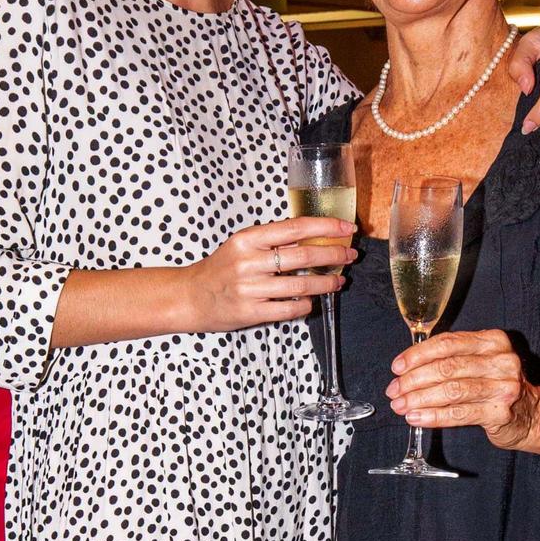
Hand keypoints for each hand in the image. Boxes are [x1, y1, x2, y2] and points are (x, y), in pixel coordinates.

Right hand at [182, 216, 356, 330]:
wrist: (189, 296)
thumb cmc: (221, 268)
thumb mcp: (242, 245)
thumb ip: (274, 241)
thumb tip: (315, 237)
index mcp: (248, 239)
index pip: (296, 228)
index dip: (326, 228)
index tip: (346, 228)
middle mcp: (249, 262)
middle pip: (304, 257)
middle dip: (334, 255)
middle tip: (350, 255)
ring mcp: (249, 289)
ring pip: (301, 286)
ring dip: (327, 283)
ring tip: (338, 281)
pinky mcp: (251, 312)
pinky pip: (290, 309)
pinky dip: (307, 305)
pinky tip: (313, 300)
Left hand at [385, 329, 539, 450]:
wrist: (533, 415)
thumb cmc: (496, 385)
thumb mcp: (480, 362)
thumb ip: (452, 357)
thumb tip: (407, 368)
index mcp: (493, 340)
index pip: (447, 343)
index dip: (417, 354)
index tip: (397, 367)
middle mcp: (501, 360)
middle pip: (447, 366)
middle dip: (414, 379)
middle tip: (394, 390)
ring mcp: (503, 386)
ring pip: (451, 390)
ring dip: (419, 399)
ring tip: (401, 406)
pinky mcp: (500, 412)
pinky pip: (459, 413)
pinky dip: (433, 416)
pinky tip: (417, 418)